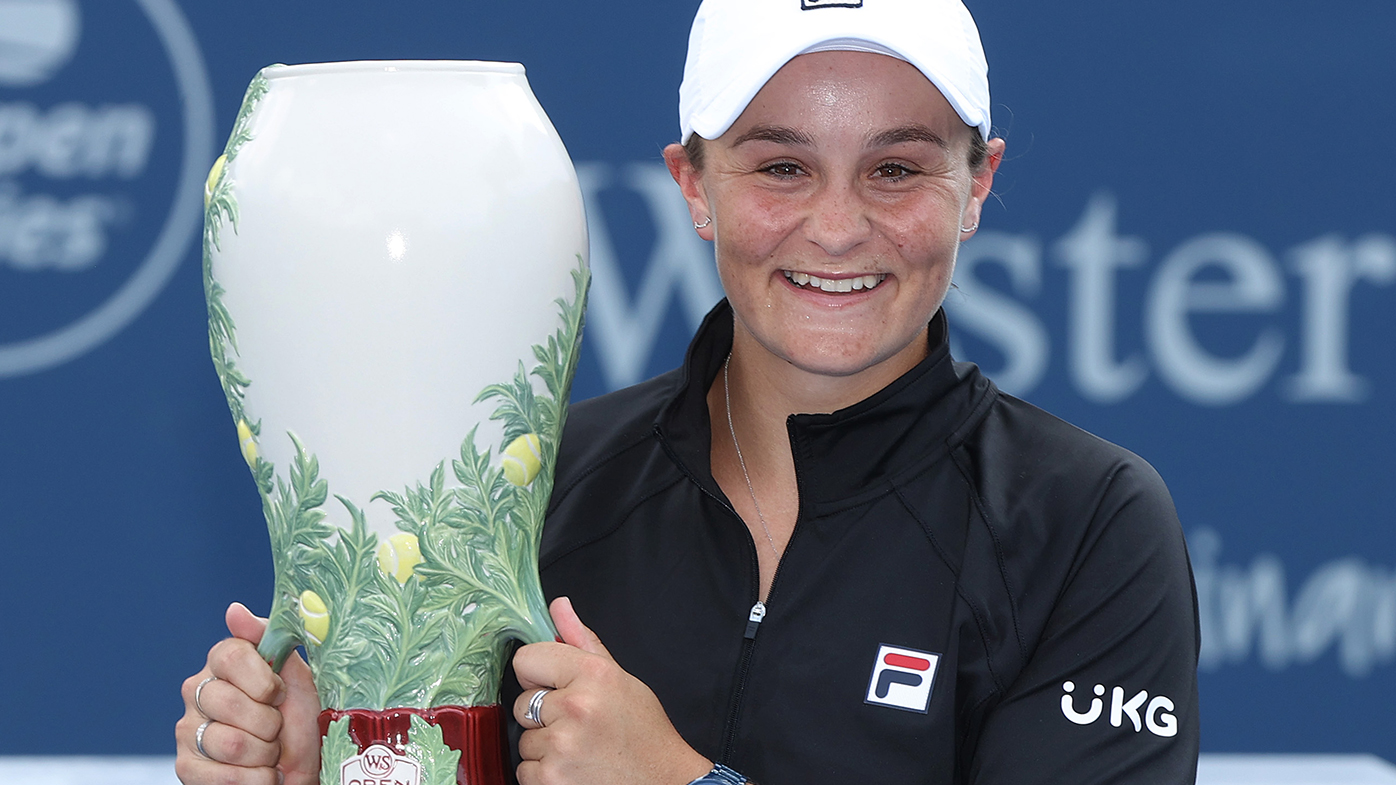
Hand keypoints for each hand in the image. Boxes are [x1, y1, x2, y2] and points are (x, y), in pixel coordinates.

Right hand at [175, 603, 321, 784]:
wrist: (307, 765)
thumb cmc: (302, 719)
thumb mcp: (299, 674)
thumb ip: (272, 637)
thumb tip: (234, 610)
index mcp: (224, 663)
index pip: (231, 655)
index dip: (262, 680)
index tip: (279, 694)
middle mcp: (199, 692)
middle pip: (228, 702)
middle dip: (268, 723)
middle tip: (278, 729)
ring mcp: (189, 730)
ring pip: (230, 743)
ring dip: (265, 754)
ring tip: (271, 753)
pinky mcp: (187, 767)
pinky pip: (221, 776)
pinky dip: (255, 779)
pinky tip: (263, 774)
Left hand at [513, 597, 711, 784]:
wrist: (663, 783)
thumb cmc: (644, 733)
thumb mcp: (621, 679)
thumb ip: (582, 641)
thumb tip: (559, 607)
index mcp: (592, 674)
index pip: (526, 659)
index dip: (539, 675)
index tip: (555, 687)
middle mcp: (575, 707)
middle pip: (523, 703)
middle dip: (544, 715)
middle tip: (579, 724)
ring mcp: (562, 746)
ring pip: (524, 739)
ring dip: (545, 746)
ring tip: (580, 748)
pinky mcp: (552, 779)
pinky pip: (525, 770)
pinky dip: (544, 773)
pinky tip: (574, 769)